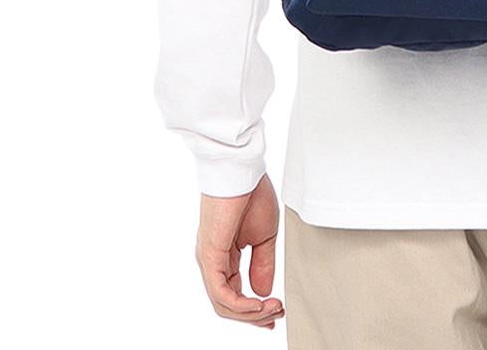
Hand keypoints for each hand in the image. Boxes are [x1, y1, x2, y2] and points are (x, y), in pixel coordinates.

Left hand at [196, 175, 284, 329]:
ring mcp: (208, 261)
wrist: (242, 171)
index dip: (256, 310)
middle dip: (255, 316)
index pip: (235, 295)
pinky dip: (240, 304)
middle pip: (228, 305)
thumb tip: (262, 291)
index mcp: (223, 257)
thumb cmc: (251, 193)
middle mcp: (212, 263)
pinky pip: (221, 293)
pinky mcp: (209, 257)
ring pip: (223, 304)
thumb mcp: (264, 236)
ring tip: (274, 308)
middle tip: (279, 314)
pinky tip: (259, 302)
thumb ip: (262, 264)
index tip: (277, 312)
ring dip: (251, 313)